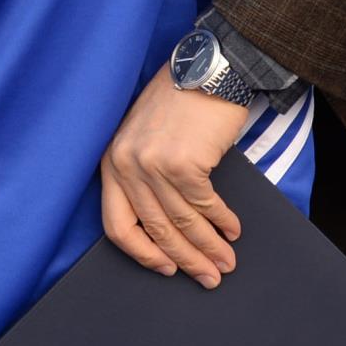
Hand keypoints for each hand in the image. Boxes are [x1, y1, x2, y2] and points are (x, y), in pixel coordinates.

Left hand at [100, 64, 250, 287]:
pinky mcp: (184, 163)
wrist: (204, 68)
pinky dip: (223, 222)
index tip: (165, 268)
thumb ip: (144, 175)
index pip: (117, 225)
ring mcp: (154, 165)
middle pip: (154, 230)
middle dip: (185, 260)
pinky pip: (205, 206)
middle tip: (208, 277)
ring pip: (183, 223)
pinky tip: (233, 230)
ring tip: (226, 262)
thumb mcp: (143, 136)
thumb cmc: (177, 101)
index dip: (142, 254)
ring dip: (209, 248)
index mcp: (112, 161)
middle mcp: (127, 165)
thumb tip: (166, 229)